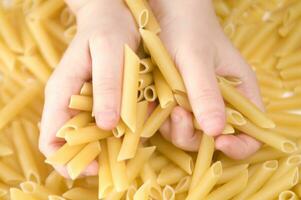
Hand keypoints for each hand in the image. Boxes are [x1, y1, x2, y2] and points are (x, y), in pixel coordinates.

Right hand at [39, 0, 138, 176]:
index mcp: (61, 93)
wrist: (113, 15)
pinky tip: (134, 130)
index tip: (96, 168)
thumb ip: (107, 87)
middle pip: (71, 144)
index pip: (52, 139)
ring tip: (130, 145)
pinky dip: (118, 132)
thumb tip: (105, 126)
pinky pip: (105, 124)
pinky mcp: (100, 99)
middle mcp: (69, 102)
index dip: (68, 160)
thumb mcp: (110, 52)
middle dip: (92, 157)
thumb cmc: (109, 28)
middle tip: (119, 159)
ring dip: (107, 147)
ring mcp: (84, 102)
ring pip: (90, 136)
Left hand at [150, 0, 262, 158]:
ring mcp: (197, 103)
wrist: (165, 11)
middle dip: (194, 134)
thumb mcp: (196, 59)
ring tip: (164, 103)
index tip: (218, 142)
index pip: (252, 132)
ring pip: (188, 133)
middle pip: (213, 137)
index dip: (239, 145)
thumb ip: (205, 92)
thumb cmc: (188, 28)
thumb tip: (215, 131)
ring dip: (173, 126)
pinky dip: (160, 118)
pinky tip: (153, 103)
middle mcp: (220, 101)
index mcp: (239, 91)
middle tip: (177, 113)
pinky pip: (170, 122)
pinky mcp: (177, 101)